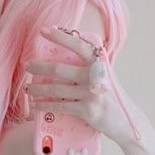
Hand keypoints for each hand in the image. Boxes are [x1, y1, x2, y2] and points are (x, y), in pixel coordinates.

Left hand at [23, 26, 142, 148]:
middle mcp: (95, 76)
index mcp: (100, 63)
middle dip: (39, 68)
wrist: (127, 123)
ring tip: (28, 89)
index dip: (60, 37)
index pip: (78, 46)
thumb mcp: (105, 77)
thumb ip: (90, 68)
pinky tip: (36, 106)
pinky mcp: (87, 111)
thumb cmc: (112, 99)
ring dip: (38, 90)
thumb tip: (65, 62)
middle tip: (27, 66)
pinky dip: (46, 106)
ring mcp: (91, 94)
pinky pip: (61, 106)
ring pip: (57, 90)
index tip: (44, 31)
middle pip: (60, 70)